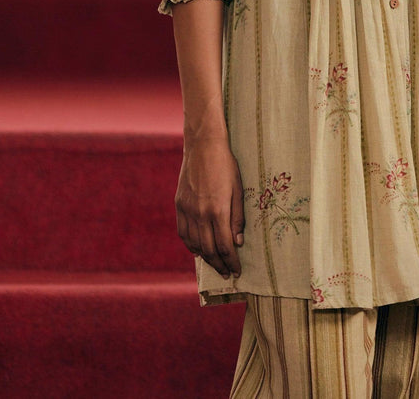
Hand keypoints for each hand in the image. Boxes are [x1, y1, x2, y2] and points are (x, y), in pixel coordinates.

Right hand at [175, 135, 244, 279]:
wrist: (203, 146)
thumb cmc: (226, 165)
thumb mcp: (238, 189)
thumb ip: (238, 217)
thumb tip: (237, 242)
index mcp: (218, 210)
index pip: (225, 246)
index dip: (232, 261)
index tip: (237, 270)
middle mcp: (200, 213)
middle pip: (209, 249)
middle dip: (220, 264)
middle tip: (227, 273)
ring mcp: (187, 210)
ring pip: (194, 244)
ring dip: (205, 258)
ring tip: (215, 264)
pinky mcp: (179, 205)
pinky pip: (183, 233)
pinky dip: (190, 245)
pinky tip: (198, 250)